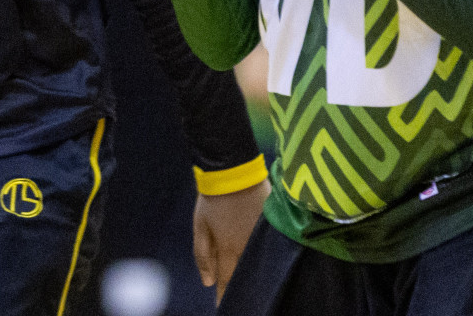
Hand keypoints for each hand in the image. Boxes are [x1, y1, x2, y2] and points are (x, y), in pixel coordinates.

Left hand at [192, 180, 269, 302]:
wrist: (234, 170)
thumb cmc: (213, 199)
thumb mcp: (200, 226)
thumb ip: (204, 255)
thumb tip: (208, 282)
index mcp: (229, 249)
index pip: (228, 281)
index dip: (225, 296)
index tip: (223, 307)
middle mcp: (248, 246)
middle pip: (245, 273)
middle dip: (240, 285)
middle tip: (237, 295)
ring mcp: (262, 235)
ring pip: (257, 260)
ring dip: (252, 269)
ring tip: (248, 279)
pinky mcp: (271, 224)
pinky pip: (266, 245)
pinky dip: (261, 252)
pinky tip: (260, 257)